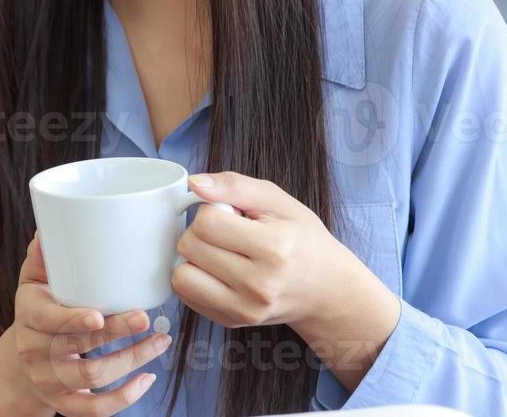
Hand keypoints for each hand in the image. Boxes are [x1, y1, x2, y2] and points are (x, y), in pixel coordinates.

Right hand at [0, 231, 171, 416]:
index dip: (72, 320)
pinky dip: (125, 398)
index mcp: (28, 315)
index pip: (47, 320)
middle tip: (145, 318)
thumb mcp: (33, 280)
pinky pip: (95, 410)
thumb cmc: (38, 308)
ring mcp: (49, 380)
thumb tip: (48, 230)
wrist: (21, 360)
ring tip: (160, 340)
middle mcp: (35, 351)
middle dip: (116, 334)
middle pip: (78, 347)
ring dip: (131, 360)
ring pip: (92, 377)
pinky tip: (148, 378)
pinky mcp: (64, 403)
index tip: (99, 314)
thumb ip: (43, 257)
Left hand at [171, 171, 351, 329]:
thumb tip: (195, 184)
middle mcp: (259, 286)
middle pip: (189, 247)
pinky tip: (219, 272)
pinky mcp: (231, 322)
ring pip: (181, 276)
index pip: (207, 223)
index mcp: (274, 250)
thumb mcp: (278, 201)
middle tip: (228, 234)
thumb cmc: (302, 240)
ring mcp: (245, 310)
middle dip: (200, 233)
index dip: (211, 211)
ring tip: (221, 253)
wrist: (325, 289)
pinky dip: (196, 279)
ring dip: (193, 259)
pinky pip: (186, 296)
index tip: (230, 215)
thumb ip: (235, 185)